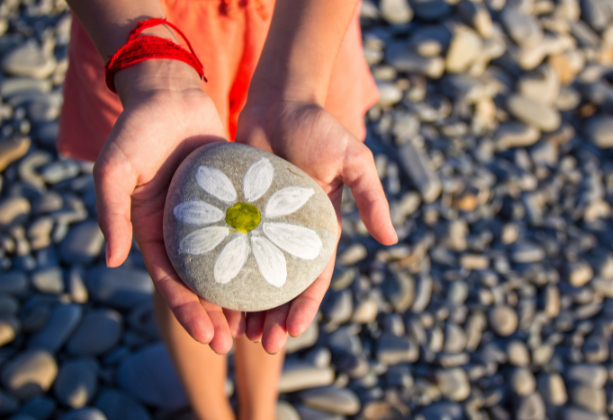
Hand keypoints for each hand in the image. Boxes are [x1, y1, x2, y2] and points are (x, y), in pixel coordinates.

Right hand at [94, 60, 244, 353]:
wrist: (170, 95)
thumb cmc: (137, 130)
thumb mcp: (114, 170)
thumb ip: (111, 213)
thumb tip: (112, 260)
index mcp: (153, 231)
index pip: (171, 282)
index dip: (188, 311)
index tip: (207, 336)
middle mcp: (182, 232)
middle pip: (201, 283)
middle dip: (216, 315)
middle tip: (235, 343)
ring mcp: (209, 218)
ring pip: (228, 265)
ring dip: (240, 295)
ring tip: (259, 323)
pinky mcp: (233, 201)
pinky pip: (248, 234)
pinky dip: (259, 256)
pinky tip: (278, 276)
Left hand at [235, 100, 397, 353]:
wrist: (279, 101)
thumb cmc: (319, 128)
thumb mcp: (354, 160)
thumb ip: (370, 197)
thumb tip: (390, 241)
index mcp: (319, 227)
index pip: (314, 276)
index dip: (305, 306)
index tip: (292, 332)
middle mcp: (290, 232)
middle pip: (282, 284)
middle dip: (275, 317)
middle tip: (261, 345)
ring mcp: (262, 224)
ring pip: (252, 274)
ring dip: (248, 305)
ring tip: (235, 333)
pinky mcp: (237, 212)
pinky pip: (227, 248)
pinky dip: (221, 272)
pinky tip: (208, 294)